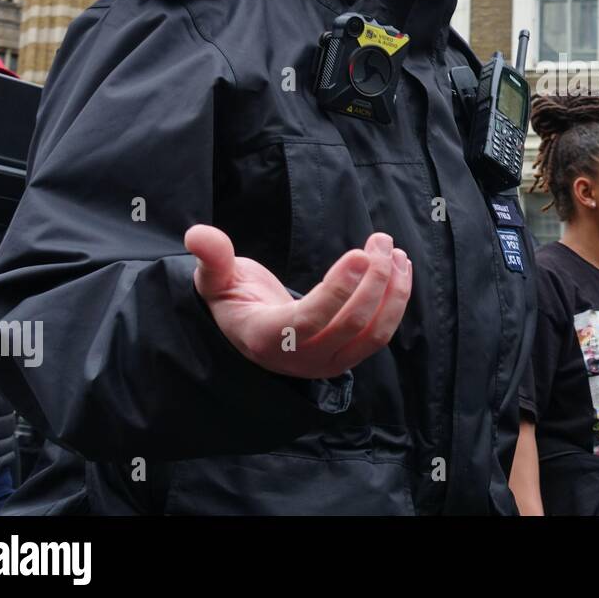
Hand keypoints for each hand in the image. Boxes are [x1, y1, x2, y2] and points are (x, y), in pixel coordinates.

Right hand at [185, 224, 411, 379]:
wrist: (253, 333)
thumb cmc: (235, 301)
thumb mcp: (216, 280)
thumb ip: (212, 259)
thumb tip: (197, 234)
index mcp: (267, 338)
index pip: (309, 319)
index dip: (337, 290)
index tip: (358, 254)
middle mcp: (301, 359)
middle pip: (348, 324)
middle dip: (373, 279)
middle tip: (380, 241)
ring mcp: (328, 363)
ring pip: (373, 333)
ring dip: (392, 291)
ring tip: (395, 252)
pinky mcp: (349, 358)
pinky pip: (380, 334)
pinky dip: (396, 302)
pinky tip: (400, 269)